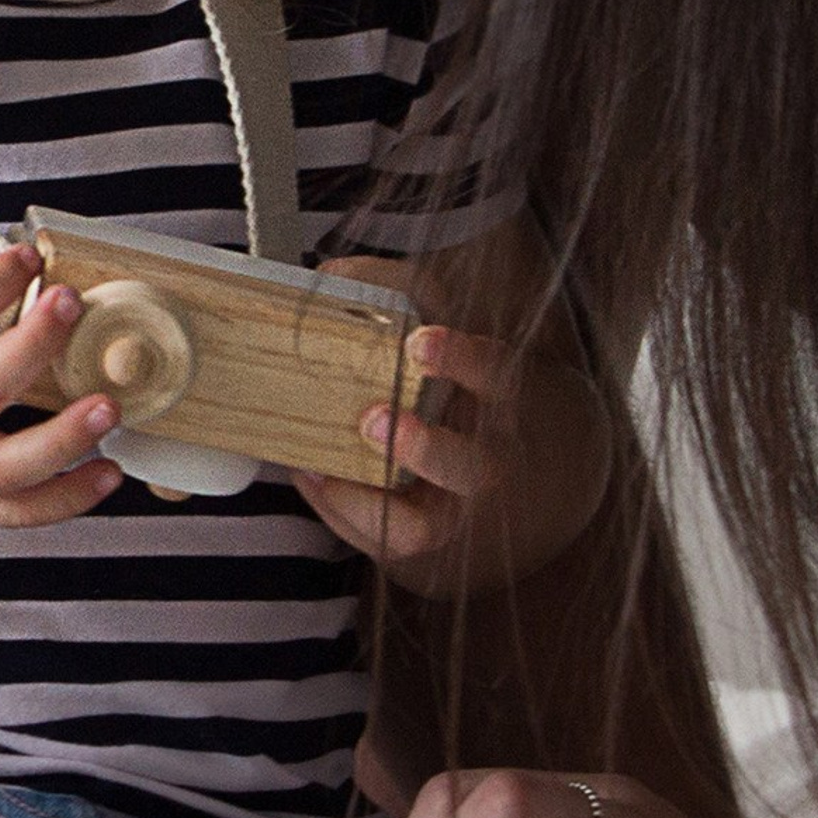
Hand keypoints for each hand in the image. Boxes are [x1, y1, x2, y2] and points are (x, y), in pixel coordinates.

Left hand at [289, 263, 608, 593]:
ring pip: (423, 526)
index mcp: (502, 396)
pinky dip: (338, 510)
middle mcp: (488, 458)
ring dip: (364, 502)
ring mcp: (456, 507)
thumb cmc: (460, 380)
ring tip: (316, 466)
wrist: (509, 459)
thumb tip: (327, 279)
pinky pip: (379, 538)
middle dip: (423, 448)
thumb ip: (392, 289)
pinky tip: (308, 471)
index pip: (497, 375)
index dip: (462, 359)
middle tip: (373, 418)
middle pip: (471, 466)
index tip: (419, 342)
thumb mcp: (444, 322)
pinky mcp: (419, 535)